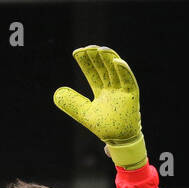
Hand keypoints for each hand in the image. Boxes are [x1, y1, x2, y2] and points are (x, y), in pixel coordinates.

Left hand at [53, 46, 146, 169]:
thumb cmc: (104, 127)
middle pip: (104, 68)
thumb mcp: (84, 113)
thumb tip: (56, 93)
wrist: (118, 140)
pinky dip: (124, 71)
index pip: (92, 72)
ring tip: (101, 49)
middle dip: (96, 58)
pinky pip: (129, 80)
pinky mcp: (131, 95)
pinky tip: (116, 61)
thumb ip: (72, 103)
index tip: (77, 52)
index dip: (85, 62)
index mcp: (101, 90)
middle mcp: (111, 87)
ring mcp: (122, 90)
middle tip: (88, 47)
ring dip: (109, 59)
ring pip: (116, 70)